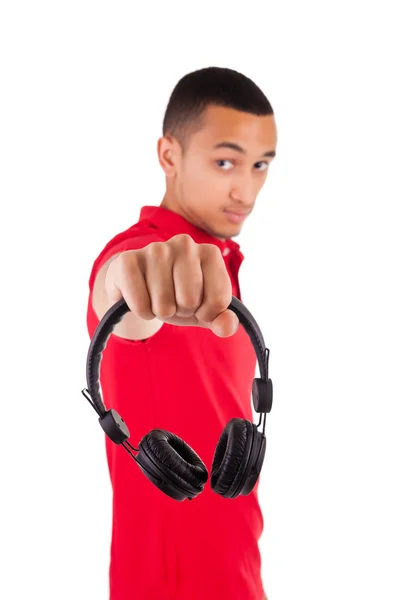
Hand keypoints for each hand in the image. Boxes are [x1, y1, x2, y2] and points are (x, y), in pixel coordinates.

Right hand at [105, 233, 238, 337]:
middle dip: (182, 311)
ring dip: (160, 312)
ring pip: (164, 306)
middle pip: (189, 302)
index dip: (207, 314)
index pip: (218, 301)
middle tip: (174, 300)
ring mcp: (155, 249)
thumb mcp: (205, 311)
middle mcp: (185, 244)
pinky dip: (141, 311)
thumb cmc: (178, 295)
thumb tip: (227, 327)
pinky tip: (141, 296)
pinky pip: (140, 305)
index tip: (198, 305)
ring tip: (157, 297)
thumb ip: (224, 321)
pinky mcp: (128, 260)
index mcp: (210, 253)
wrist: (140, 285)